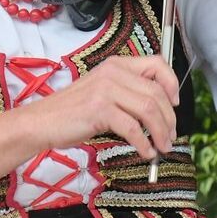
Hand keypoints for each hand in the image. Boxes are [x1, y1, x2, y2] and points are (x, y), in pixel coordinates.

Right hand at [38, 55, 179, 159]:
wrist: (41, 122)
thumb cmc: (72, 111)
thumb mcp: (103, 92)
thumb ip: (128, 92)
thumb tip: (160, 109)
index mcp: (117, 65)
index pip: (157, 64)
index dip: (172, 83)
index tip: (175, 104)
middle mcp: (113, 72)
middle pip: (156, 93)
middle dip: (169, 118)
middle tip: (171, 136)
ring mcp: (106, 90)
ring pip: (148, 110)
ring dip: (161, 132)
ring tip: (163, 148)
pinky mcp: (99, 110)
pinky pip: (133, 128)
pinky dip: (144, 143)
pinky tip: (146, 153)